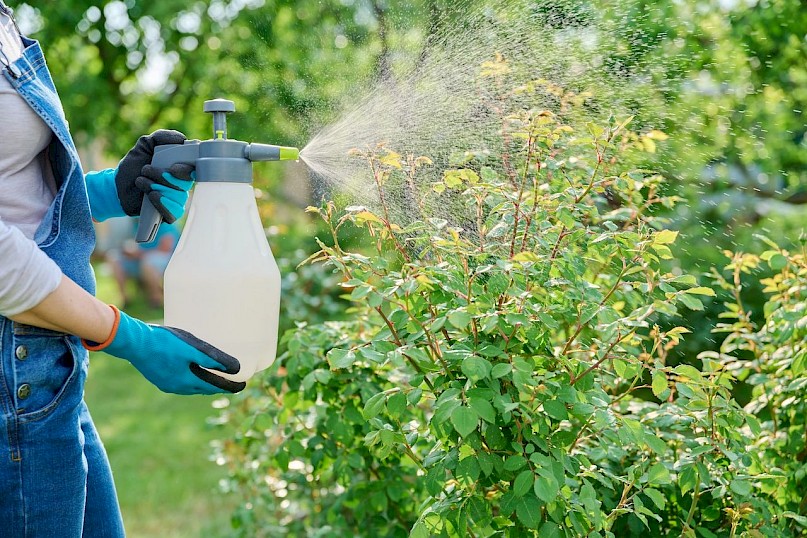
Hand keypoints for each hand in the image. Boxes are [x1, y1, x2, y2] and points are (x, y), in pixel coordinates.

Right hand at [82, 306, 245, 394]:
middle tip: (230, 381)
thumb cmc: (164, 343)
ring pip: (190, 386)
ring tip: (213, 376)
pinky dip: (190, 378)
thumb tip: (235, 368)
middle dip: (217, 385)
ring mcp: (166, 383)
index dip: (229, 386)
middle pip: (203, 388)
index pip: (215, 387)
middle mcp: (177, 387)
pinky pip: (179, 381)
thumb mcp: (192, 348)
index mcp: (187, 382)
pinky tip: (190, 371)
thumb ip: (213, 359)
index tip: (242, 386)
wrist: (134, 342)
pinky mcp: (158, 377)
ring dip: (203, 383)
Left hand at [117, 130, 194, 222]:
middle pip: (185, 183)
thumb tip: (181, 138)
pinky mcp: (169, 213)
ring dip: (155, 187)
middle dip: (164, 176)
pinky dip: (162, 204)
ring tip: (141, 181)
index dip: (187, 169)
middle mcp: (182, 184)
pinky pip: (174, 212)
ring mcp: (176, 200)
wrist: (117, 186)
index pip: (195, 169)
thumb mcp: (144, 145)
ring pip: (178, 196)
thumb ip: (161, 137)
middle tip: (146, 170)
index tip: (173, 167)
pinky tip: (151, 196)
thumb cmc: (133, 166)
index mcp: (180, 168)